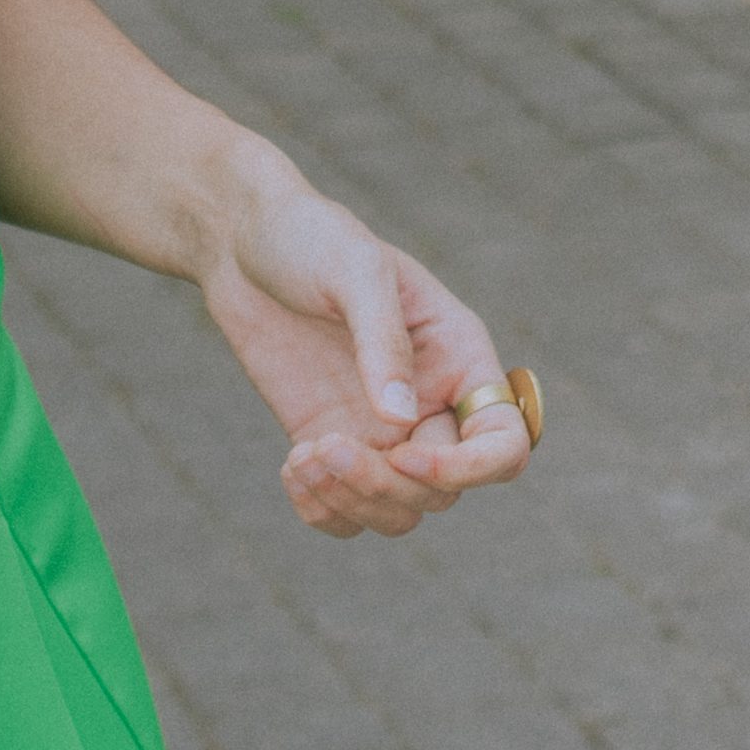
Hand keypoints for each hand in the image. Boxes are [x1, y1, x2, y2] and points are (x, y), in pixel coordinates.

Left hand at [189, 161, 535, 536]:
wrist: (245, 241)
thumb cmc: (312, 238)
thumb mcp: (354, 271)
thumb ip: (382, 342)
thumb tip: (401, 420)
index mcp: (460, 357)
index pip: (504, 443)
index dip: (468, 468)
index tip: (402, 454)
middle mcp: (432, 402)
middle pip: (443, 491)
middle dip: (387, 486)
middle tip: (326, 445)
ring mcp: (380, 429)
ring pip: (399, 511)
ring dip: (353, 503)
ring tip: (301, 459)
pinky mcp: (331, 442)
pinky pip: (346, 511)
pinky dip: (322, 510)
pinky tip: (290, 466)